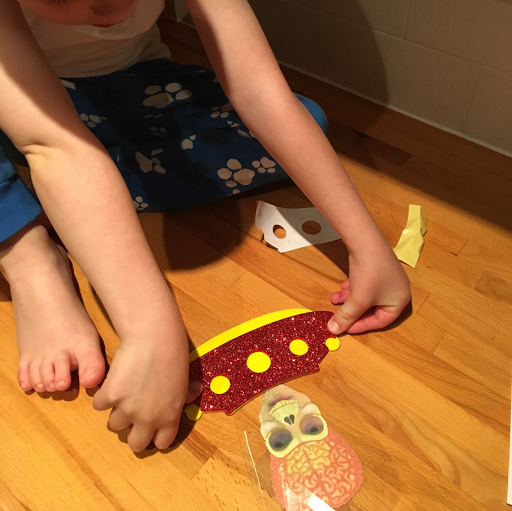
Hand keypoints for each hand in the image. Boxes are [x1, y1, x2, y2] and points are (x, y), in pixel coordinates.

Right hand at [92, 330, 201, 452]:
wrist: (153, 337)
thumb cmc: (173, 354)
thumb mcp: (184, 378)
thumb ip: (186, 393)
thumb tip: (196, 392)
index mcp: (170, 417)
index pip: (161, 443)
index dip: (156, 435)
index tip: (152, 426)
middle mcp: (148, 419)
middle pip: (136, 444)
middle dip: (134, 432)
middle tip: (134, 415)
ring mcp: (127, 409)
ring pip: (115, 425)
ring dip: (117, 411)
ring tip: (124, 393)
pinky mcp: (110, 396)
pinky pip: (100, 405)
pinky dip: (103, 395)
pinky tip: (113, 382)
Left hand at [328, 244, 410, 334]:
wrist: (366, 241)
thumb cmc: (368, 274)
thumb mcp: (357, 300)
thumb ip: (346, 317)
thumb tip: (333, 330)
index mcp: (400, 301)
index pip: (381, 321)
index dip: (362, 326)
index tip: (346, 328)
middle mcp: (397, 290)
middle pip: (373, 308)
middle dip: (353, 311)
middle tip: (339, 314)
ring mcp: (388, 277)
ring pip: (367, 295)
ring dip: (350, 299)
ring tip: (334, 299)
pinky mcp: (378, 267)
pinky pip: (366, 284)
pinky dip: (354, 288)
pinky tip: (342, 287)